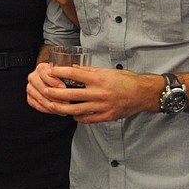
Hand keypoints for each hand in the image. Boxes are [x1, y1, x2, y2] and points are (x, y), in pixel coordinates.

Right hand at [27, 61, 70, 115]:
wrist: (52, 83)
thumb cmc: (60, 78)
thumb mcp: (64, 72)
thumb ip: (67, 72)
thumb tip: (76, 72)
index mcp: (41, 68)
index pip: (45, 74)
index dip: (55, 82)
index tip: (64, 87)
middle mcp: (33, 77)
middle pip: (42, 88)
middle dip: (55, 96)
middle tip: (66, 101)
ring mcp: (30, 88)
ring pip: (40, 98)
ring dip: (53, 105)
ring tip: (64, 108)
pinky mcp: (30, 98)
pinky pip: (38, 106)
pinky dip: (48, 110)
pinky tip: (57, 110)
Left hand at [31, 64, 161, 122]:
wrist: (143, 94)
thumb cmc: (126, 80)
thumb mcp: (107, 71)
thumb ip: (88, 71)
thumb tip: (71, 68)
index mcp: (98, 79)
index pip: (73, 74)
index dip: (59, 73)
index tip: (50, 72)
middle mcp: (99, 93)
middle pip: (70, 94)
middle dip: (55, 94)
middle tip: (45, 92)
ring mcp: (102, 107)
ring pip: (76, 110)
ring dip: (62, 108)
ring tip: (53, 106)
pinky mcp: (107, 116)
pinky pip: (87, 119)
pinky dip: (78, 117)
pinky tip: (72, 114)